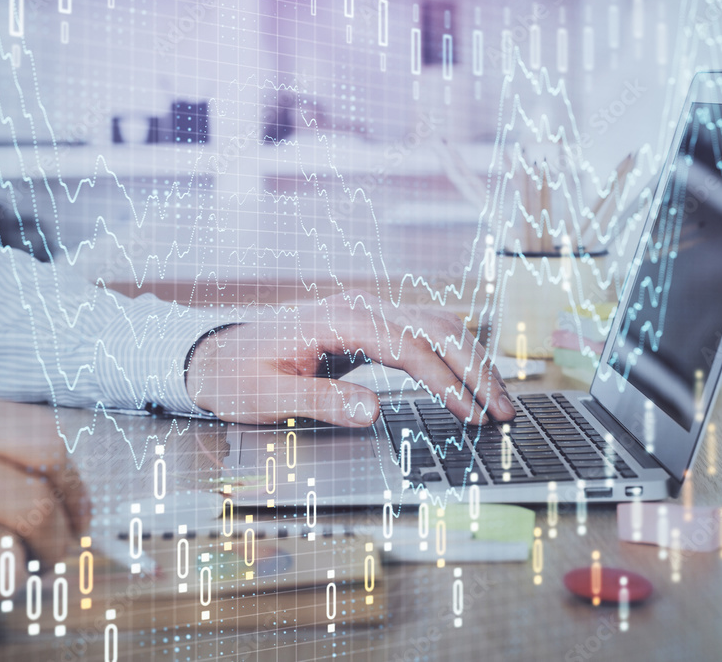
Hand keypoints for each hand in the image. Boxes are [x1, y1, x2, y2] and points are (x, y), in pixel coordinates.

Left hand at [186, 291, 514, 426]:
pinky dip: (453, 356)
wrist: (216, 355)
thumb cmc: (238, 376)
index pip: (408, 346)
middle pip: (435, 329)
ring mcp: (366, 313)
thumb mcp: (269, 396)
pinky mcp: (369, 327)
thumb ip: (321, 401)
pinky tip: (468, 381)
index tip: (471, 413)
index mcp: (337, 320)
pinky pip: (422, 335)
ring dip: (472, 361)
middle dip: (476, 370)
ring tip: (499, 402)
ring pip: (437, 327)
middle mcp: (359, 308)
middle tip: (505, 411)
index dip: (445, 381)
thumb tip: (372, 411)